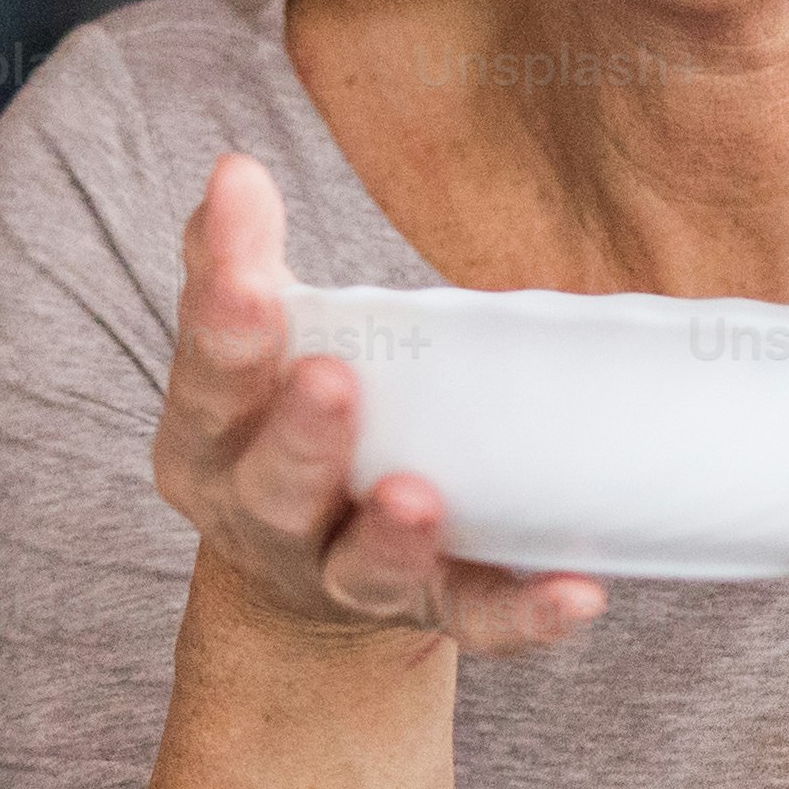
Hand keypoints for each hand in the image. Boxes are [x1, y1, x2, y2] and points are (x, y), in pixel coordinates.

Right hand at [152, 153, 602, 658]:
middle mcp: (263, 521)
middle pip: (271, 491)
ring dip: (391, 538)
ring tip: (420, 497)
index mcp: (211, 441)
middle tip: (331, 381)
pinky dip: (524, 613)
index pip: (210, 384)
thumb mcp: (247, 343)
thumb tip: (234, 165)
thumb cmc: (277, 420)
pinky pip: (478, 623)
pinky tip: (578, 590)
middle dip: (298, 440)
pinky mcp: (433, 614)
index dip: (224, 333)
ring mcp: (345, 576)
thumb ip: (234, 256)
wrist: (303, 577)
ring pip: (362, 570)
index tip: (249, 281)